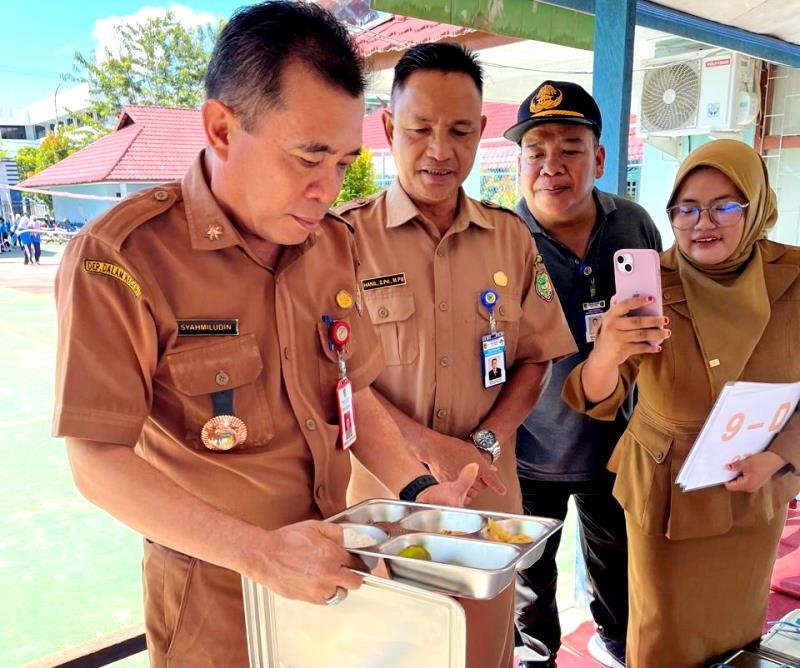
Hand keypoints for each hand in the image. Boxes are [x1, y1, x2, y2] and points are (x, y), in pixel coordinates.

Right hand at [240, 520, 363, 604]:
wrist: (265, 556)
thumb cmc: (286, 541)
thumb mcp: (314, 527)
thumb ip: (336, 532)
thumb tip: (351, 537)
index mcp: (332, 554)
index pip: (357, 562)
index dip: (357, 561)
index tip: (356, 561)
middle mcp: (329, 574)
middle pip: (355, 582)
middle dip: (353, 575)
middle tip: (347, 570)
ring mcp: (319, 588)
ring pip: (341, 593)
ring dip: (339, 586)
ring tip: (330, 577)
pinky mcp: (309, 598)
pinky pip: (327, 601)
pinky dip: (326, 594)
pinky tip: (319, 584)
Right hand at [416, 431, 505, 498]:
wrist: (436, 449)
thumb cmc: (454, 447)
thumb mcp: (472, 450)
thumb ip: (484, 462)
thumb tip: (493, 470)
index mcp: (479, 466)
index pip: (492, 480)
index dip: (498, 487)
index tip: (502, 491)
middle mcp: (471, 475)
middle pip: (482, 488)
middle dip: (483, 485)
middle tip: (480, 480)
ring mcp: (461, 481)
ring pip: (472, 493)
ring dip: (474, 490)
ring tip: (472, 483)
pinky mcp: (451, 485)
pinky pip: (461, 494)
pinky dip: (465, 493)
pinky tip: (464, 488)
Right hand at [592, 295, 669, 367]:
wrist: (602, 356)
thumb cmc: (608, 335)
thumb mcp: (608, 320)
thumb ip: (615, 308)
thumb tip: (617, 295)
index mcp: (611, 315)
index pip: (625, 305)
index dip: (638, 301)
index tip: (651, 299)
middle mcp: (613, 326)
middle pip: (637, 321)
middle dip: (653, 320)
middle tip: (665, 319)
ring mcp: (618, 338)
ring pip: (641, 335)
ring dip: (656, 334)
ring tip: (666, 332)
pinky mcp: (623, 349)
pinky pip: (640, 347)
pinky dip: (650, 347)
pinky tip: (657, 347)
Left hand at [724, 451, 787, 492]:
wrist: (776, 460)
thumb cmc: (762, 462)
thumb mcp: (746, 463)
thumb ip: (735, 466)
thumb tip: (727, 467)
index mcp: (747, 485)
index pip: (730, 487)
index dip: (724, 479)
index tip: (720, 472)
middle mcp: (750, 488)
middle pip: (734, 485)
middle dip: (730, 476)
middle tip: (727, 467)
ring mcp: (753, 485)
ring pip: (739, 481)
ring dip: (736, 474)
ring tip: (735, 466)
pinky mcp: (756, 481)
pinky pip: (744, 479)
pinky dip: (742, 474)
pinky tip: (742, 467)